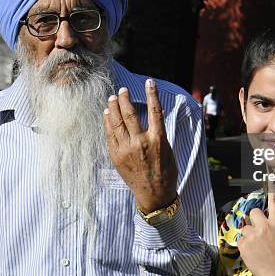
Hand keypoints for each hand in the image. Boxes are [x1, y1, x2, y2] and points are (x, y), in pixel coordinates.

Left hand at [103, 79, 177, 212]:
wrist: (154, 194)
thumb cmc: (165, 170)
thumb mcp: (167, 149)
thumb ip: (157, 132)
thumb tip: (149, 115)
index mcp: (158, 139)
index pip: (155, 110)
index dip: (152, 94)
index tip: (149, 82)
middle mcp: (141, 143)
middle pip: (130, 113)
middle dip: (124, 98)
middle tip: (122, 90)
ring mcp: (127, 150)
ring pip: (117, 122)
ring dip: (114, 107)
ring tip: (112, 98)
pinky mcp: (117, 156)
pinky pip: (110, 135)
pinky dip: (108, 122)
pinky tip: (107, 114)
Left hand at [236, 193, 274, 275]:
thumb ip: (273, 226)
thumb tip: (265, 221)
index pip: (274, 204)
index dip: (272, 190)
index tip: (271, 179)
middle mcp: (265, 227)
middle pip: (254, 212)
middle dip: (255, 220)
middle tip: (259, 232)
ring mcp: (253, 236)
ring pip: (246, 228)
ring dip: (249, 236)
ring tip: (258, 248)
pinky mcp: (244, 244)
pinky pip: (240, 239)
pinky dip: (245, 246)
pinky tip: (253, 253)